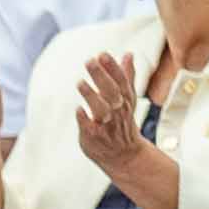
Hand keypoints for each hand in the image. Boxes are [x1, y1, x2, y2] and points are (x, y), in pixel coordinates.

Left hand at [71, 47, 150, 180]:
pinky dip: (84, 119)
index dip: (112, 68)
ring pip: (101, 109)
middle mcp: (118, 110)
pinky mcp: (94, 136)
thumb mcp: (127, 99)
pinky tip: (78, 110)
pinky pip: (89, 127)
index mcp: (125, 99)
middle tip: (90, 61)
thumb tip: (129, 54)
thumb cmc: (122, 122)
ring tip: (80, 82)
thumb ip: (127, 76)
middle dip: (101, 76)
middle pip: (111, 91)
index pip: (121, 81)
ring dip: (91, 96)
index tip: (102, 54)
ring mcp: (107, 124)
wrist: (124, 155)